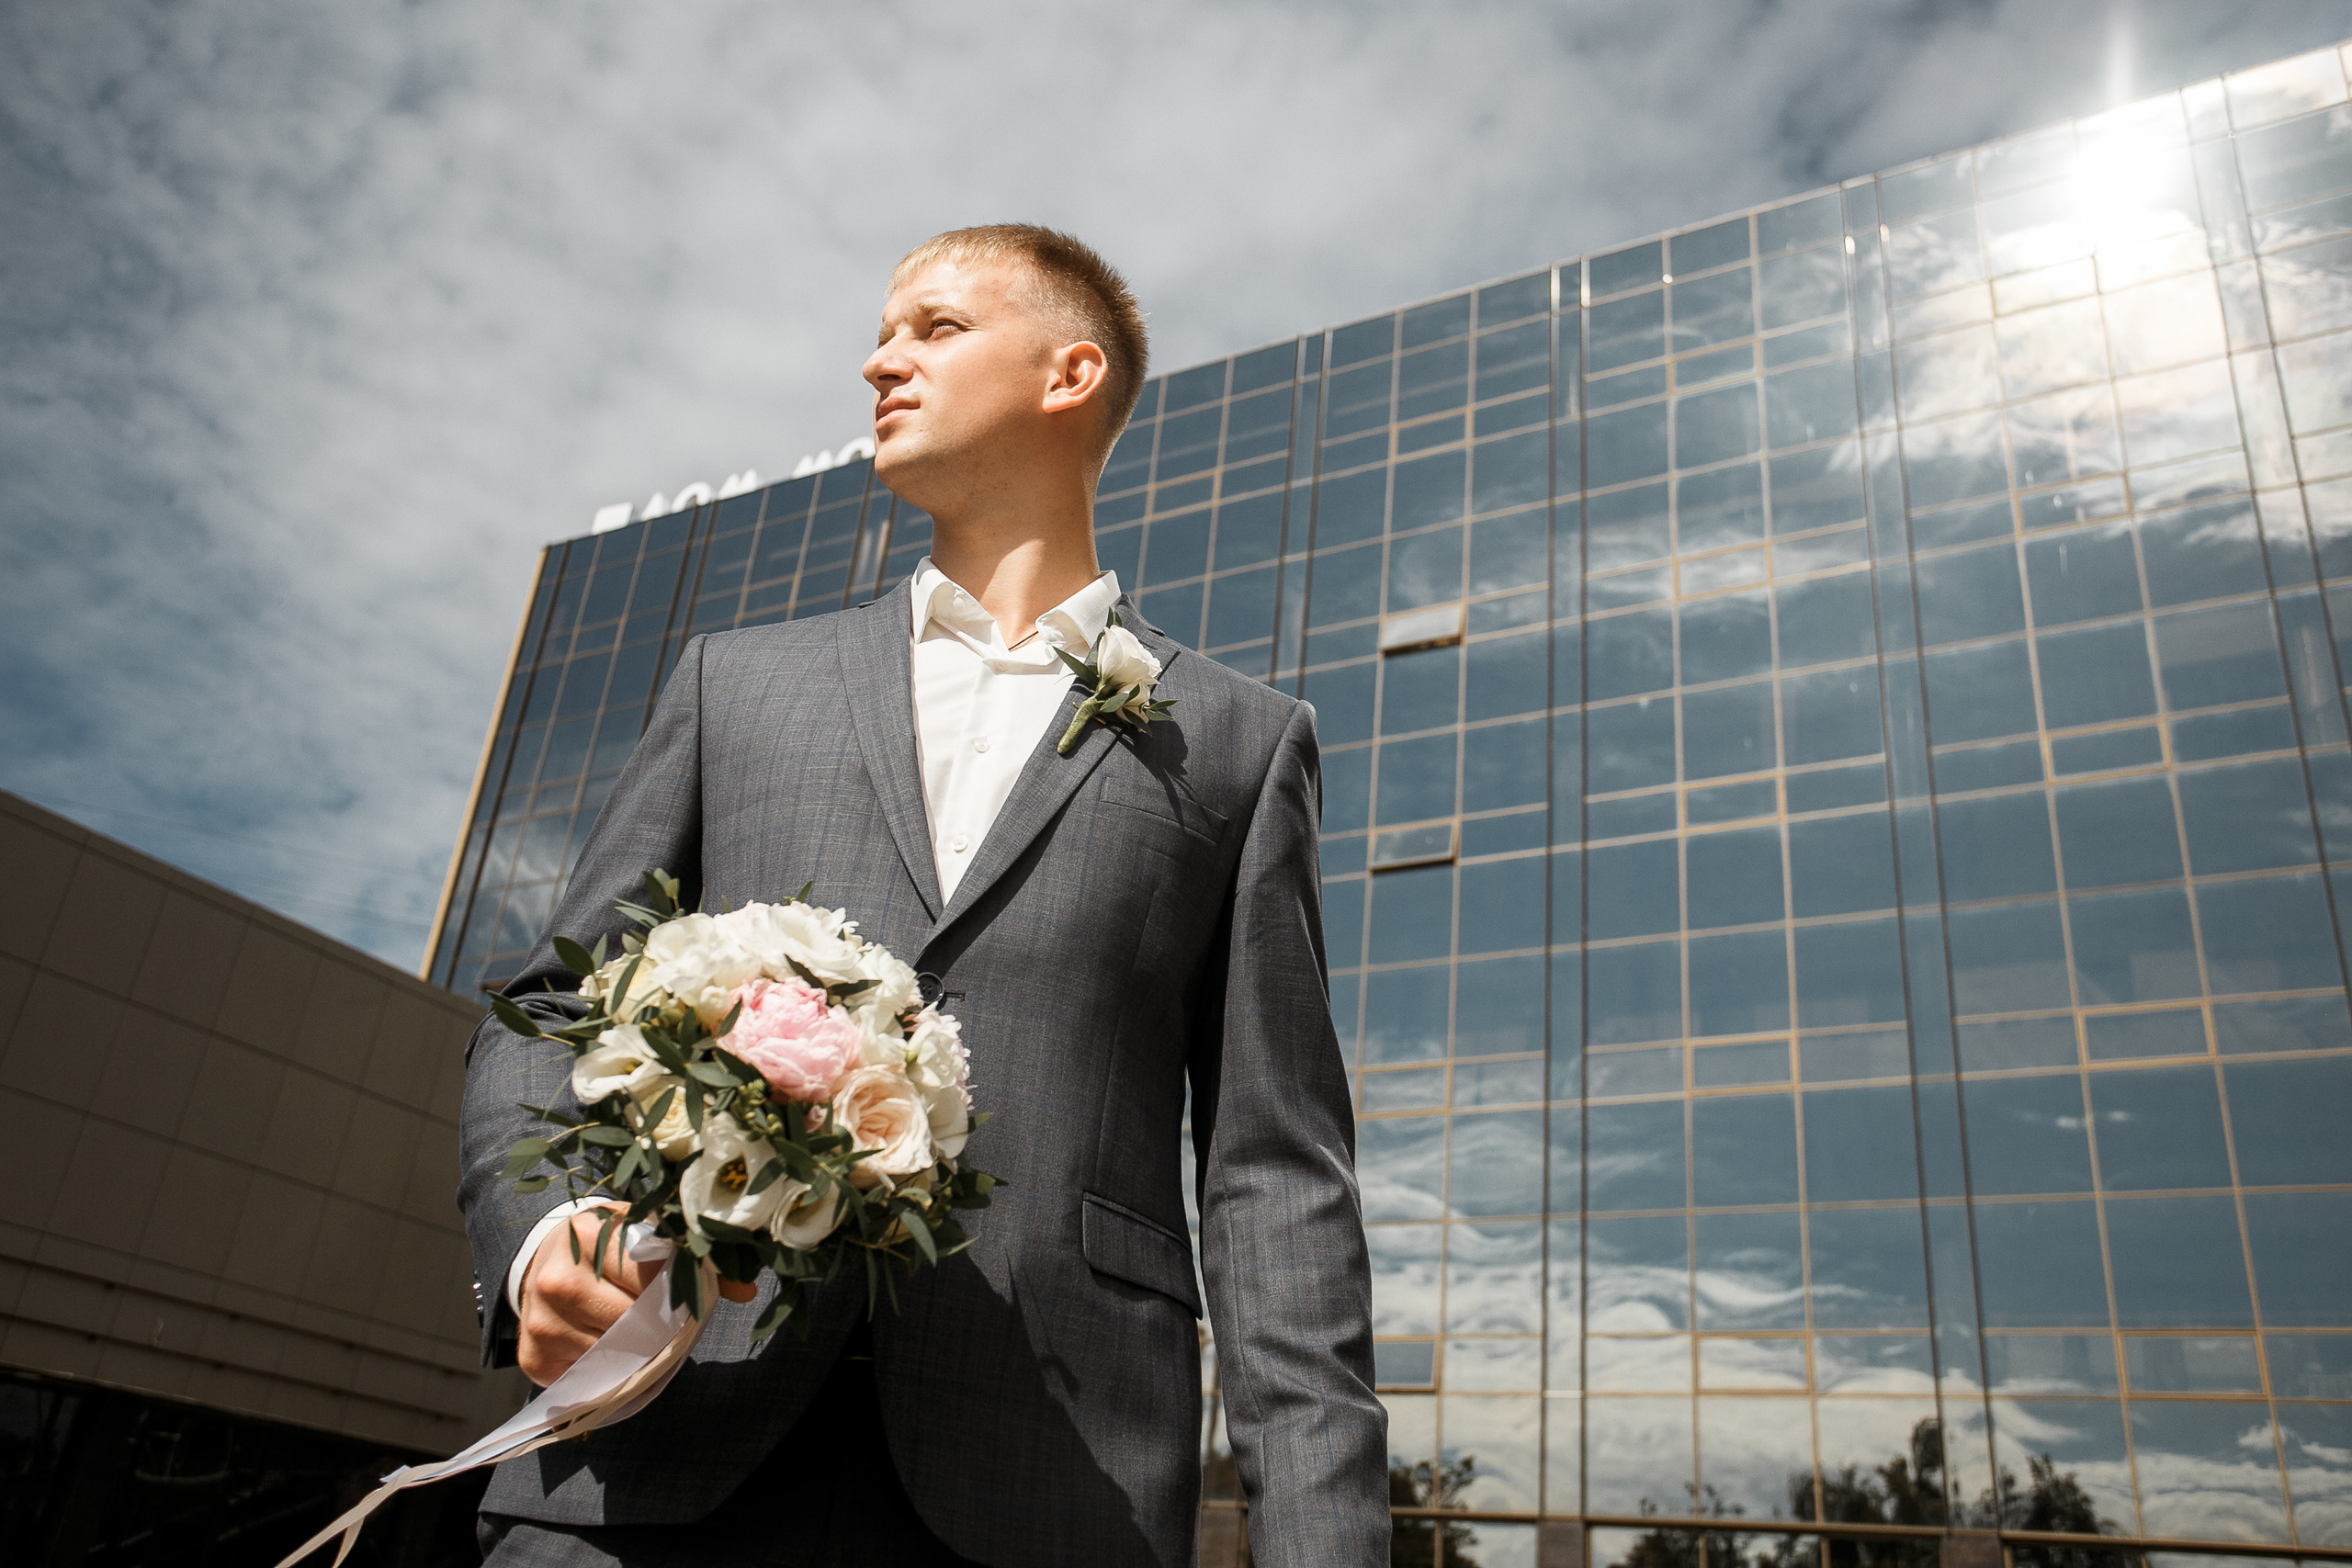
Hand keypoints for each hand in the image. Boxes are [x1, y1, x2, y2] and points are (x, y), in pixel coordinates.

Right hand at [516, 1207, 756, 1385]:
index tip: (689, 1295)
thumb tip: (747, 1291)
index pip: (653, 1276)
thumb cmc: (605, 1245)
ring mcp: (541, 1322)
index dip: (678, 1290)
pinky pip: (590, 1379)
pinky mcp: (533, 1358)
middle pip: (634, 1322)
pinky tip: (611, 1350)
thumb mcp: (645, 1233)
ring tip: (640, 1334)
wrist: (542, 1260)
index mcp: (589, 1234)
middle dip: (660, 1326)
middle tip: (670, 1322)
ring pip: (615, 1355)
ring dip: (637, 1351)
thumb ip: (698, 1259)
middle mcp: (557, 1279)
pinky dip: (609, 1371)